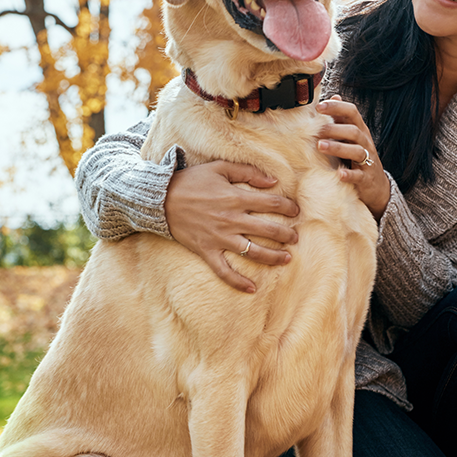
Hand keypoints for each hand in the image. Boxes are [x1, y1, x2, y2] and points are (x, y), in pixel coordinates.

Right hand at [166, 160, 299, 293]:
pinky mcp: (207, 251)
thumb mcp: (219, 168)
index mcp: (236, 198)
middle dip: (286, 235)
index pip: (271, 203)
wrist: (160, 199)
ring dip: (273, 257)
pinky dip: (237, 281)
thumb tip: (273, 181)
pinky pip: (224, 271)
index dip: (288, 207)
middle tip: (295, 238)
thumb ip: (247, 172)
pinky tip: (252, 289)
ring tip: (286, 259)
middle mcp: (232, 220)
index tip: (296, 211)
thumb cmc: (191, 181)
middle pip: (268, 230)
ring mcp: (220, 238)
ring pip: (253, 252)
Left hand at [316, 95, 390, 219]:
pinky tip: (339, 174)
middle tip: (316, 130)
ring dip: (338, 147)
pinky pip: (359, 175)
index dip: (336, 107)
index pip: (352, 112)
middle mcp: (365, 143)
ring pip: (356, 151)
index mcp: (360, 131)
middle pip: (353, 131)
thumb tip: (334, 96)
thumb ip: (342, 119)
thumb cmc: (358, 158)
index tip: (319, 106)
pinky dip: (349, 174)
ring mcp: (367, 161)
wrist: (376, 186)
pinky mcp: (366, 178)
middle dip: (334, 129)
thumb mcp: (352, 137)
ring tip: (320, 147)